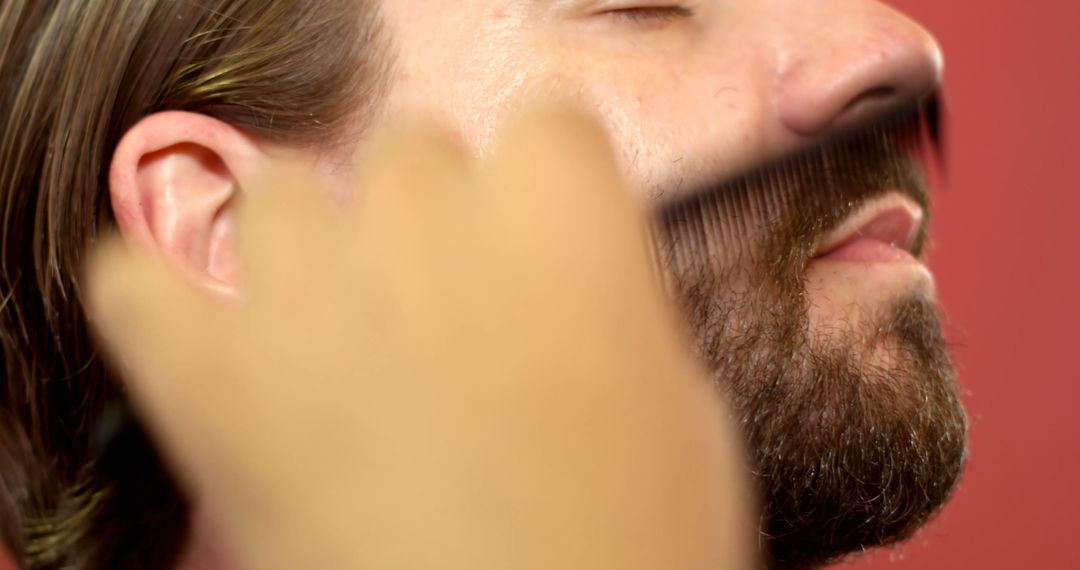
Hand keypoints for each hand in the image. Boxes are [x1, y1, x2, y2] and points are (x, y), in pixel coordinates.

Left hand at [86, 107, 756, 568]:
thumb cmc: (630, 544)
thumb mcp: (684, 412)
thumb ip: (610, 312)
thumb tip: (567, 294)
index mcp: (563, 210)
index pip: (549, 127)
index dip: (549, 192)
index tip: (544, 244)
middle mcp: (427, 214)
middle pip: (414, 155)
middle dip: (434, 222)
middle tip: (453, 316)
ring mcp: (304, 288)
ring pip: (280, 196)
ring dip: (312, 250)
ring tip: (341, 338)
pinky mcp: (209, 376)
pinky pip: (140, 285)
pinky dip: (167, 306)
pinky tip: (212, 345)